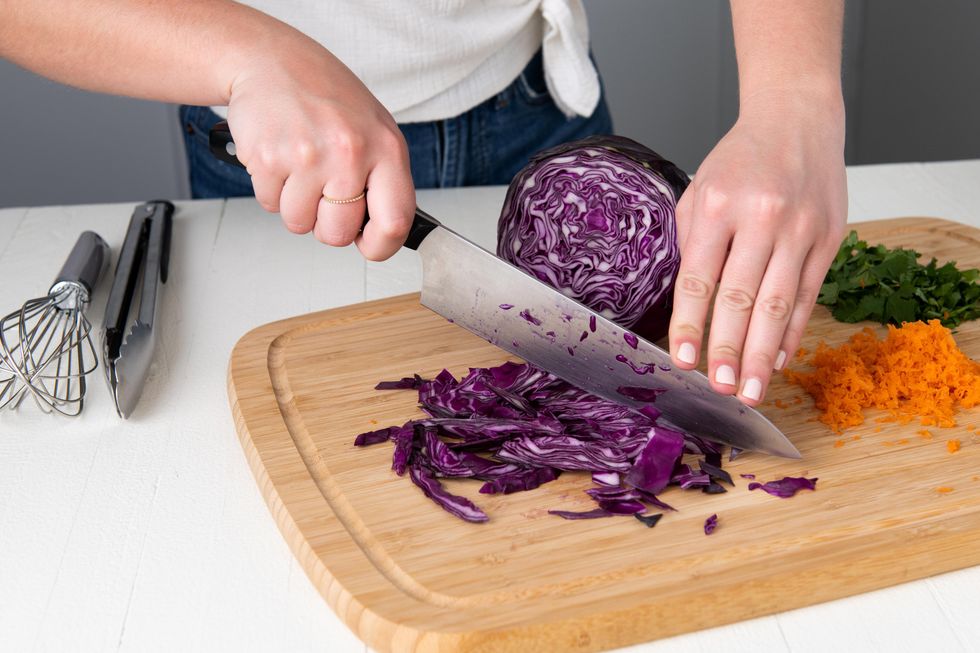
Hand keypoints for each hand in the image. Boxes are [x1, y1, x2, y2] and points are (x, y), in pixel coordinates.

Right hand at [224, 30, 415, 259]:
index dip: (380, 246)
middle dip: (327, 223)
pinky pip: (270, 205)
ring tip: (301, 166)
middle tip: (323, 191)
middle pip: (338, 234)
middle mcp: (350, 154)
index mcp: (386, 149)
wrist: (273, 60)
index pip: (395, 223)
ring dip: (296, 205)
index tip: (368, 243)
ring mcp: (307, 157)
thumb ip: (384, 181)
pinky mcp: (268, 159)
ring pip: (299, 224)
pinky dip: (272, 189)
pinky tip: (281, 157)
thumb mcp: (375, 131)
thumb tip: (383, 232)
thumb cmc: (327, 96)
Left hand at [668, 88, 846, 404]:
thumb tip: (686, 308)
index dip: (689, 324)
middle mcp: (761, 217)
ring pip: (779, 303)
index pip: (698, 278)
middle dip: (730, 349)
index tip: (681, 360)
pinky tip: (779, 360)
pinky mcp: (829, 238)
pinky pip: (807, 294)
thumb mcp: (698, 191)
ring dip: (764, 353)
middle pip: (741, 297)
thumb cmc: (739, 161)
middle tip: (721, 388)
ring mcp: (800, 229)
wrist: (797, 118)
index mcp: (717, 205)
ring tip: (751, 390)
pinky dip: (792, 331)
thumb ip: (691, 244)